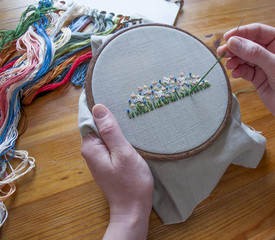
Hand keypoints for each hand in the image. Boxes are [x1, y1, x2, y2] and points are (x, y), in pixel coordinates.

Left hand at [81, 104, 152, 239]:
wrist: (134, 208)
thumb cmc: (131, 182)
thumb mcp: (123, 153)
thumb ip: (110, 131)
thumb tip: (98, 107)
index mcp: (91, 147)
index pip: (88, 118)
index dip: (98, 105)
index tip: (110, 92)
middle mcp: (91, 151)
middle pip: (97, 124)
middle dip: (110, 115)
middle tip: (128, 104)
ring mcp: (99, 157)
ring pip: (105, 133)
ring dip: (116, 126)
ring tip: (131, 116)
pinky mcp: (108, 161)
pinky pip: (110, 142)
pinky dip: (119, 136)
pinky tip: (131, 133)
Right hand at [217, 23, 274, 124]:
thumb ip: (254, 53)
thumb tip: (233, 42)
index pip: (258, 31)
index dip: (242, 33)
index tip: (228, 38)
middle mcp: (273, 51)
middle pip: (248, 44)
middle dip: (235, 48)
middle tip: (222, 52)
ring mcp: (265, 65)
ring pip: (244, 57)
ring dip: (235, 60)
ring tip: (229, 65)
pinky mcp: (259, 78)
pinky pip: (245, 70)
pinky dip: (238, 71)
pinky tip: (236, 73)